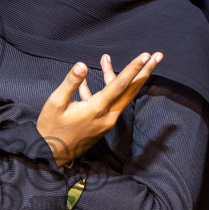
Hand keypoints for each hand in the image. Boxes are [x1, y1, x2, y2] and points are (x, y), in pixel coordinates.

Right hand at [37, 53, 160, 166]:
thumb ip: (71, 82)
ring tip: (129, 60)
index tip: (145, 55)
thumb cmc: (51, 127)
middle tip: (158, 56)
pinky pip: (111, 102)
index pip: (119, 85)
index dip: (133, 69)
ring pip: (123, 96)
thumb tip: (81, 65)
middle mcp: (107, 116)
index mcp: (96, 109)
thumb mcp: (56, 102)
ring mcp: (107, 122)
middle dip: (145, 72)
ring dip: (128, 78)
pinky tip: (91, 79)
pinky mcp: (102, 124)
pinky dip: (107, 89)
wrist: (51, 154)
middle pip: (131, 91)